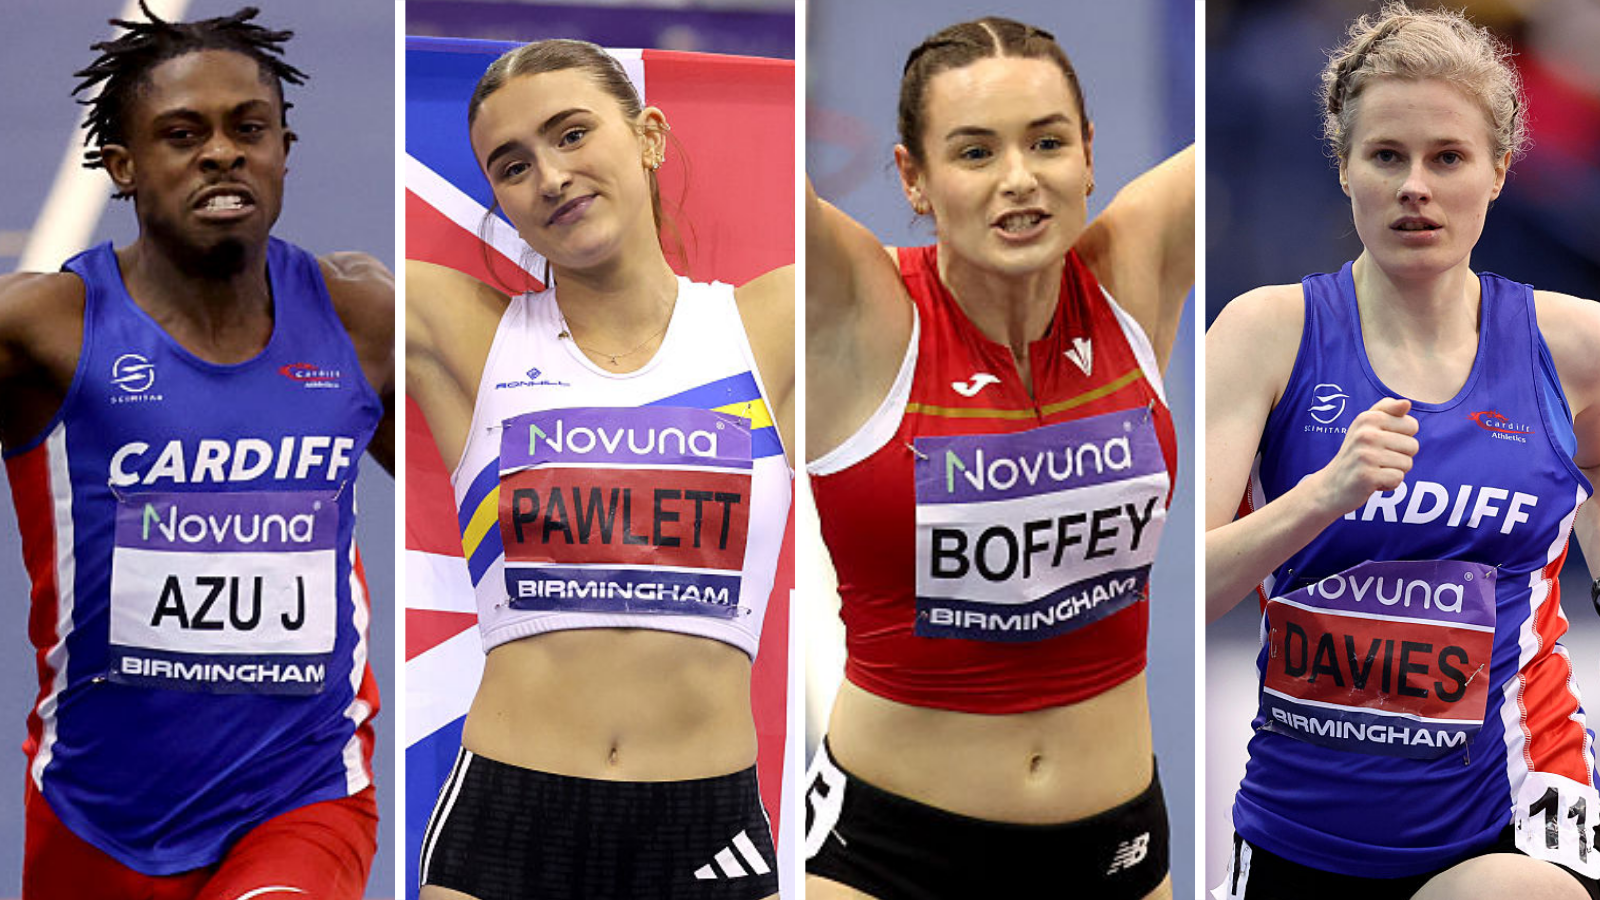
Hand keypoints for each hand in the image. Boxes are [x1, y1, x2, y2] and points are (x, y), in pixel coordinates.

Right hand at [1310, 397, 1419, 517]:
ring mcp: (1365, 455)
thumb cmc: (1355, 455)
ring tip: (1374, 470)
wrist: (1330, 486)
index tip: (1382, 443)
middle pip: (1413, 446)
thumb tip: (1406, 403)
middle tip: (1377, 460)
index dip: (1402, 438)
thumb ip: (1387, 410)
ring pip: (1407, 464)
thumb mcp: (1365, 427)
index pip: (1412, 425)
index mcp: (1368, 418)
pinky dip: (1389, 485)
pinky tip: (1373, 482)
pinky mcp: (1367, 476)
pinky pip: (1398, 479)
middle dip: (1400, 457)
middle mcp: (1365, 434)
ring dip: (1394, 472)